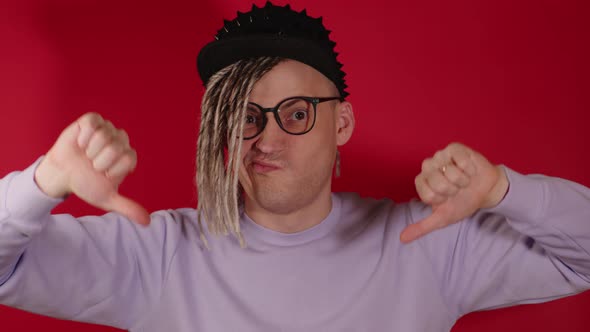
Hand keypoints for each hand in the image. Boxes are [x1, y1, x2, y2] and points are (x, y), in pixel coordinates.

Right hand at [35, 113, 149, 224]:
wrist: (62, 175)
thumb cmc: (86, 183)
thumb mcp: (107, 198)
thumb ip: (127, 207)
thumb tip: (147, 222)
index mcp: (127, 156)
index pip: (128, 159)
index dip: (112, 170)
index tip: (103, 174)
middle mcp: (121, 140)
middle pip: (116, 148)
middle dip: (99, 161)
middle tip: (92, 164)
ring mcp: (107, 129)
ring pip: (103, 137)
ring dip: (89, 150)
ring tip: (86, 154)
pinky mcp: (92, 120)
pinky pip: (92, 125)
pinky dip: (83, 137)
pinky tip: (80, 143)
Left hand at [400, 143, 508, 242]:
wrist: (486, 191)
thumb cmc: (462, 202)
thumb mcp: (442, 218)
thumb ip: (422, 227)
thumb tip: (402, 239)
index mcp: (422, 182)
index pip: (427, 194)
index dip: (442, 199)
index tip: (447, 198)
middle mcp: (428, 167)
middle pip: (438, 183)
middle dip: (453, 190)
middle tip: (457, 189)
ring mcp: (441, 156)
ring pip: (451, 172)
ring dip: (463, 180)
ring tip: (464, 179)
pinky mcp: (454, 148)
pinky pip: (460, 160)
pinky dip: (469, 169)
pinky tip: (470, 170)